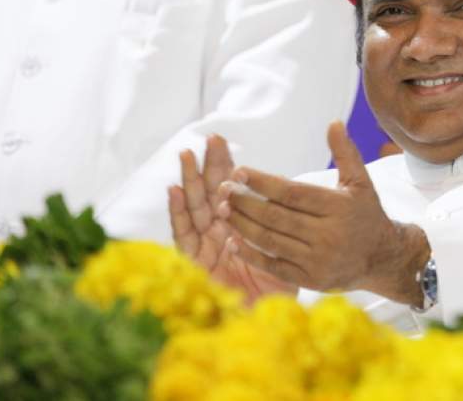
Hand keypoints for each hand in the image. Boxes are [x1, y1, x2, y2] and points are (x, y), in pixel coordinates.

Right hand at [168, 134, 294, 301]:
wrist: (267, 323)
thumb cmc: (278, 288)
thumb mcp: (286, 250)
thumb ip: (283, 224)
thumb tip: (288, 189)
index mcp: (240, 227)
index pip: (231, 191)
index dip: (225, 167)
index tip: (223, 142)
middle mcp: (219, 234)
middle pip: (211, 194)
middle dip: (208, 166)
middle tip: (209, 139)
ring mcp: (205, 247)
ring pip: (195, 209)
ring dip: (190, 181)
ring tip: (188, 155)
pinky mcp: (193, 265)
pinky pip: (184, 236)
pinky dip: (178, 213)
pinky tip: (174, 191)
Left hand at [220, 121, 429, 305]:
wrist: (383, 258)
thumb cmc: (367, 214)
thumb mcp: (360, 181)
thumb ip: (345, 152)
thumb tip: (334, 123)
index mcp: (339, 207)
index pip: (292, 193)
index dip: (263, 182)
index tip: (239, 172)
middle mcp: (329, 234)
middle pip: (276, 217)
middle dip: (245, 202)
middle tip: (223, 190)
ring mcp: (319, 260)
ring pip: (271, 241)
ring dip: (242, 226)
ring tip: (222, 211)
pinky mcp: (311, 279)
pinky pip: (274, 266)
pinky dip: (251, 255)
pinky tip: (233, 241)